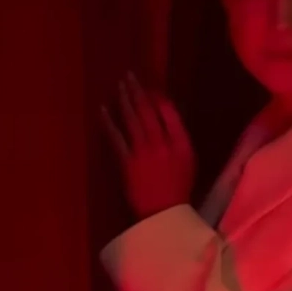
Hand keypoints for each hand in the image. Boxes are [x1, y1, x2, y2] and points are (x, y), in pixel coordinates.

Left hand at [101, 73, 195, 220]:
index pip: (169, 112)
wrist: (164, 213)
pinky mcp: (127, 162)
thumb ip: (179, 138)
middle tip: (129, 77)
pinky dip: (108, 123)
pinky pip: (116, 138)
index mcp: (182, 143)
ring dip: (124, 101)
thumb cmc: (178, 188)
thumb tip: (167, 117)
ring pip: (132, 120)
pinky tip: (102, 110)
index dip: (158, 97)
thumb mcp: (188, 161)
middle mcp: (163, 143)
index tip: (150, 87)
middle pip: (148, 111)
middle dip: (138, 92)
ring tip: (120, 86)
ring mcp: (143, 152)